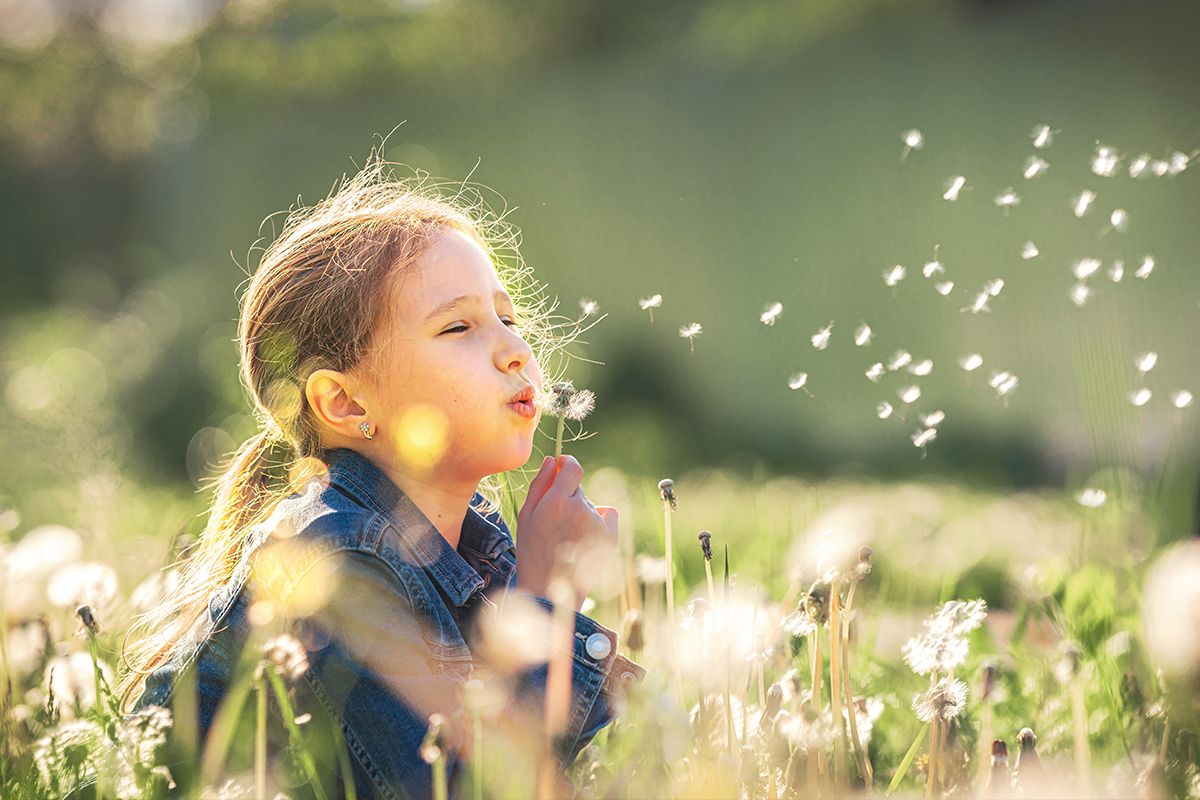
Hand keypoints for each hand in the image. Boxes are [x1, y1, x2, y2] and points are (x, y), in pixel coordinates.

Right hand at [514, 455, 617, 608]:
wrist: (549, 590)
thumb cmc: (532, 552)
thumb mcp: (527, 516)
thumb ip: (540, 484)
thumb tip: (552, 460)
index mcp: (557, 502)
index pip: (573, 468)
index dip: (568, 463)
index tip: (563, 465)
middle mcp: (580, 510)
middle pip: (578, 488)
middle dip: (568, 496)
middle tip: (556, 521)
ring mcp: (597, 524)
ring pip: (590, 504)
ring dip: (581, 511)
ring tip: (567, 536)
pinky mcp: (610, 537)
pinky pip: (608, 514)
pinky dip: (600, 520)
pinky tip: (585, 536)